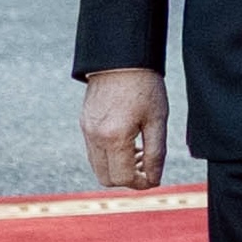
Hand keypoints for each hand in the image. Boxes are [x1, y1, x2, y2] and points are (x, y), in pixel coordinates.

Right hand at [81, 67, 168, 189]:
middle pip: (106, 178)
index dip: (141, 183)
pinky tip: (128, 143)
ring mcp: (86, 130)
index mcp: (114, 137)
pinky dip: (109, 156)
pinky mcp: (84, 124)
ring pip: (98, 166)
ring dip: (118, 168)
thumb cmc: (145, 86)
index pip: (123, 177)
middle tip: (147, 167)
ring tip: (140, 153)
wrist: (121, 58)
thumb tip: (154, 179)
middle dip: (127, 179)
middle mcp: (95, 137)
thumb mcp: (157, 119)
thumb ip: (156, 153)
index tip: (154, 178)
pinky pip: (93, 152)